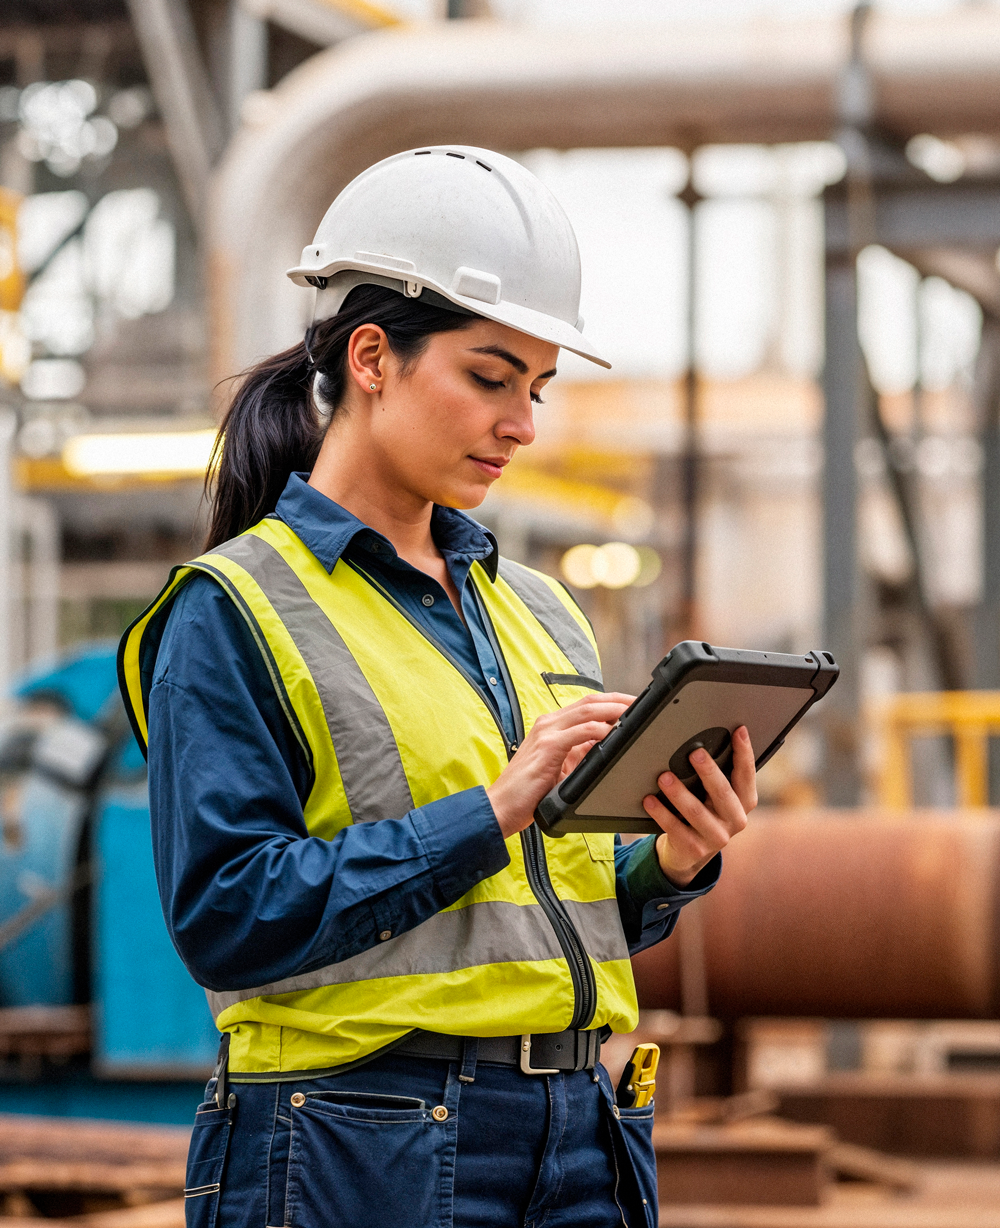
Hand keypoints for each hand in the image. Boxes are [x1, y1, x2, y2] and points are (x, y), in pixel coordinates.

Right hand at [486, 692, 634, 838]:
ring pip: (588, 710)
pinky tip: (614, 733)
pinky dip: (600, 730)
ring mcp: (547, 732)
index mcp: (551, 726)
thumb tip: (603, 746)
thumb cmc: (528, 791)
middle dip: (618, 700)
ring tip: (634, 713)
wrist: (501, 806)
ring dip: (614, 710)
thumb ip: (578, 753)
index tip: (633, 705)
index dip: (612, 701)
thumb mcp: (560, 766)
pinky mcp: (548, 746)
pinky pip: (581, 731)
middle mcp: (548, 723)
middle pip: (591, 701)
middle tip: (641, 704)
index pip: (587, 704)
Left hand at [643, 725, 756, 887]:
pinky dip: (661, 812)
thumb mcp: (716, 796)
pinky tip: (650, 800)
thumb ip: (718, 775)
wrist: (690, 852)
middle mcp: (735, 820)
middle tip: (695, 753)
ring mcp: (716, 837)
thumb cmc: (704, 812)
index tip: (739, 731)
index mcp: (744, 802)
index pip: (747, 774)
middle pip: (723, 793)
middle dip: (709, 772)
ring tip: (664, 777)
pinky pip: (675, 828)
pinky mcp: (695, 848)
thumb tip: (705, 741)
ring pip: (696, 812)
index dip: (745, 752)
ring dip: (679, 793)